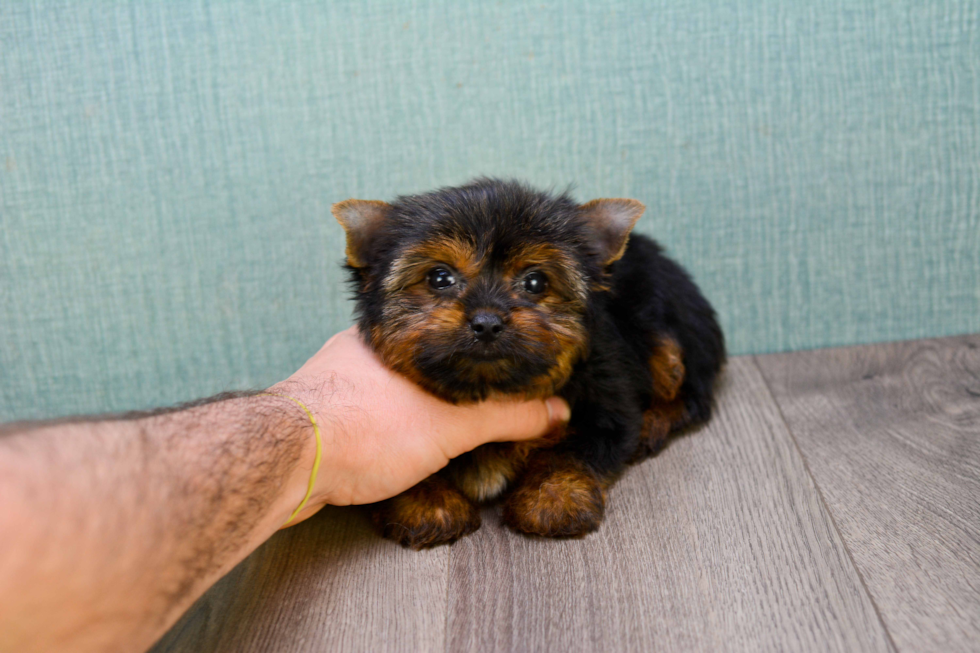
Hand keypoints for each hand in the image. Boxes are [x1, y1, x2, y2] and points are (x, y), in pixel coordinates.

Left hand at [273, 327, 569, 517]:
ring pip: (386, 380)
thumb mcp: (453, 423)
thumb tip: (555, 412)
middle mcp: (361, 345)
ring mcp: (333, 376)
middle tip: (471, 402)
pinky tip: (391, 442)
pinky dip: (383, 421)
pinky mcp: (315, 409)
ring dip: (411, 400)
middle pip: (419, 351)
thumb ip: (507, 414)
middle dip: (446, 374)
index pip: (449, 325)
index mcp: (396, 330)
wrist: (287, 460)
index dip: (477, 341)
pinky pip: (361, 406)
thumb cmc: (365, 427)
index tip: (497, 364)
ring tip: (435, 428)